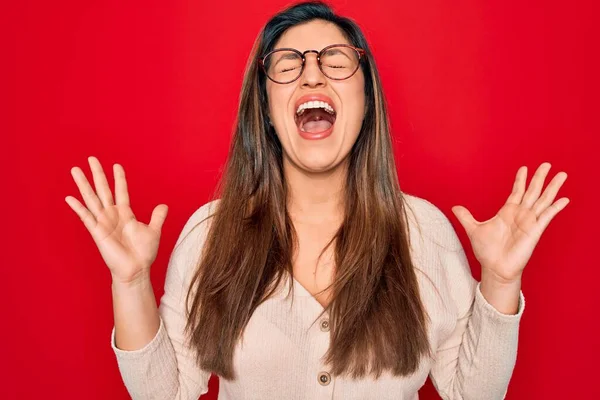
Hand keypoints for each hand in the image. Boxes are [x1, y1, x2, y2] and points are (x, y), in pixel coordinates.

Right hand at [65, 156, 168, 284]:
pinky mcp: (97, 232)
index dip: (119, 178)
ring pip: (92, 199)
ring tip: (75, 170)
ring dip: (83, 185)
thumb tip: (164, 205)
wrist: (136, 270)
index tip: (116, 165)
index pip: (121, 191)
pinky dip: (78, 208)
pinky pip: (86, 218)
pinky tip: (69, 198)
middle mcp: (112, 215)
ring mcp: (103, 223)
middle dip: (97, 174)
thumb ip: (157, 217)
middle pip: (103, 190)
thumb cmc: (143, 253)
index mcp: (125, 214)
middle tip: (91, 158)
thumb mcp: (153, 231)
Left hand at [451, 162, 568, 283]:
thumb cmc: (487, 251)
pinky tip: (564, 199)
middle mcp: (520, 215)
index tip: (524, 168)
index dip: (520, 180)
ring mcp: (529, 222)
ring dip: (552, 187)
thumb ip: (466, 217)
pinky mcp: (535, 231)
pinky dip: (555, 208)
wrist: (495, 268)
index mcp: (507, 212)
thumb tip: (454, 207)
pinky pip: (547, 216)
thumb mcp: (473, 229)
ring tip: (562, 174)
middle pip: (532, 191)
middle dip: (539, 178)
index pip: (516, 191)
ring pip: (543, 200)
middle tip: (546, 164)